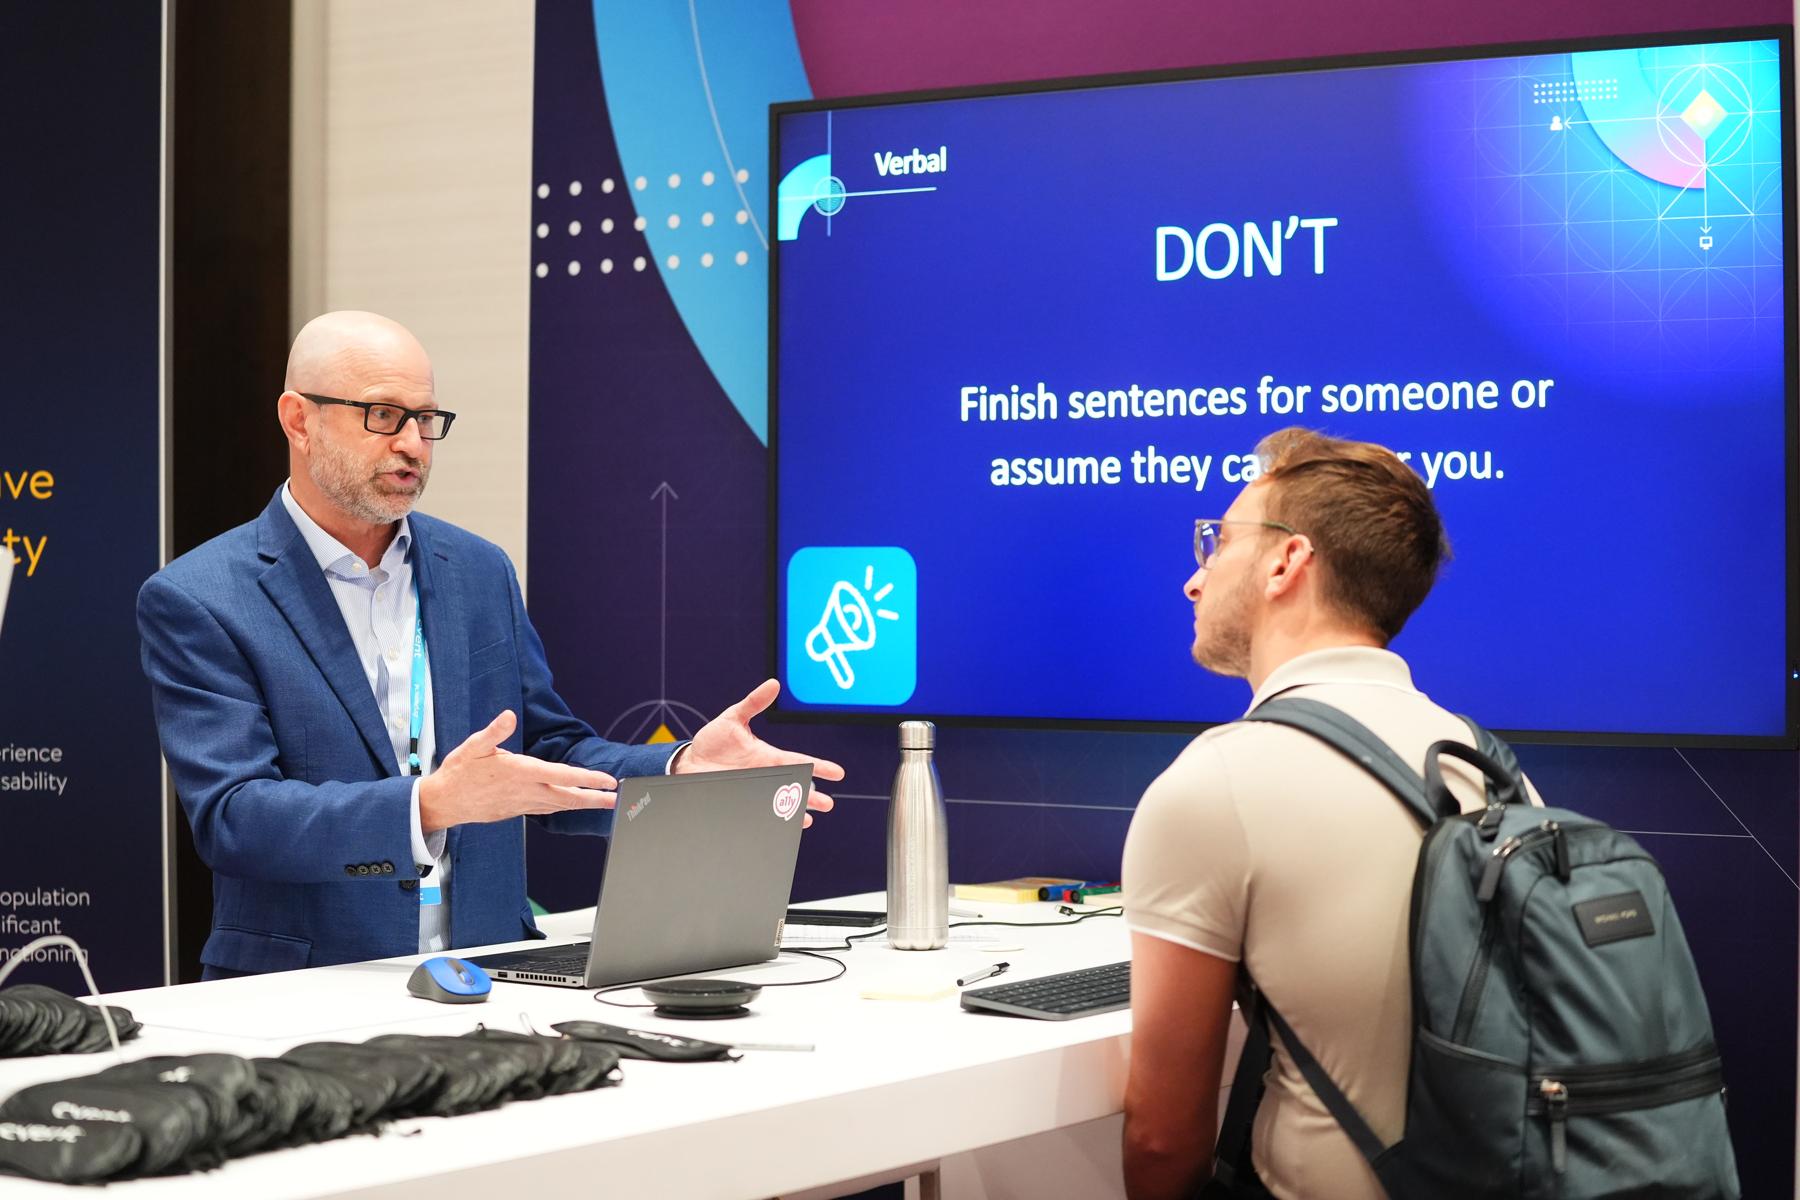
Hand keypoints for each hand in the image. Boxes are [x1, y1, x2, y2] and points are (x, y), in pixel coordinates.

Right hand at [419, 710, 616, 832]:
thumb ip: (494, 731)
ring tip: (604, 803)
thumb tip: (508, 716)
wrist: (444, 803)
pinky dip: (564, 807)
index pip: (562, 776)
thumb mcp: (473, 746)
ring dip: (584, 804)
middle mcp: (526, 791)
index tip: (608, 781)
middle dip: (595, 798)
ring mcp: (523, 803)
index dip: (588, 779)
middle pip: (568, 797)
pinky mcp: (518, 810)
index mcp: (520, 772)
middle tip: (617, 799)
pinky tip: (573, 804)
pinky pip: (548, 809)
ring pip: (560, 806)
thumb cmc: (459, 773)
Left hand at [676, 679, 843, 827]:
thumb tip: (773, 684)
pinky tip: (784, 825)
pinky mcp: (743, 801)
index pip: (800, 761)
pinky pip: (761, 811)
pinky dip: (773, 818)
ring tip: (808, 820)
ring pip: (781, 802)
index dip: (819, 767)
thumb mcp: (733, 717)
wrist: (689, 761)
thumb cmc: (713, 740)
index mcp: (769, 757)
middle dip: (811, 797)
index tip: (837, 773)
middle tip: (827, 804)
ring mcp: (755, 790)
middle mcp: (766, 775)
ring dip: (795, 812)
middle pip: (795, 787)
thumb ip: (753, 703)